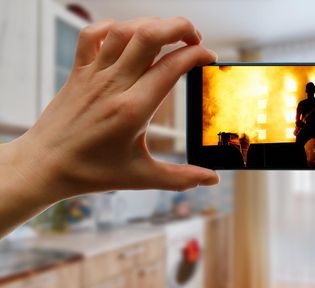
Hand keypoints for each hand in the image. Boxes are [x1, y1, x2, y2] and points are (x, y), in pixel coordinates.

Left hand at [0, 17, 218, 234]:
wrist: (44, 165)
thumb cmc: (92, 172)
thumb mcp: (141, 177)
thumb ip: (181, 178)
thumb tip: (212, 179)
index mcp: (132, 110)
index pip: (171, 67)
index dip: (196, 55)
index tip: (210, 58)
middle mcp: (113, 85)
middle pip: (149, 35)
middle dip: (179, 27)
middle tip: (195, 39)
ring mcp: (93, 75)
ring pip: (124, 30)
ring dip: (153, 24)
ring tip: (169, 35)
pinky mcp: (78, 71)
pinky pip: (93, 34)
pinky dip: (115, 27)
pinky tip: (130, 38)